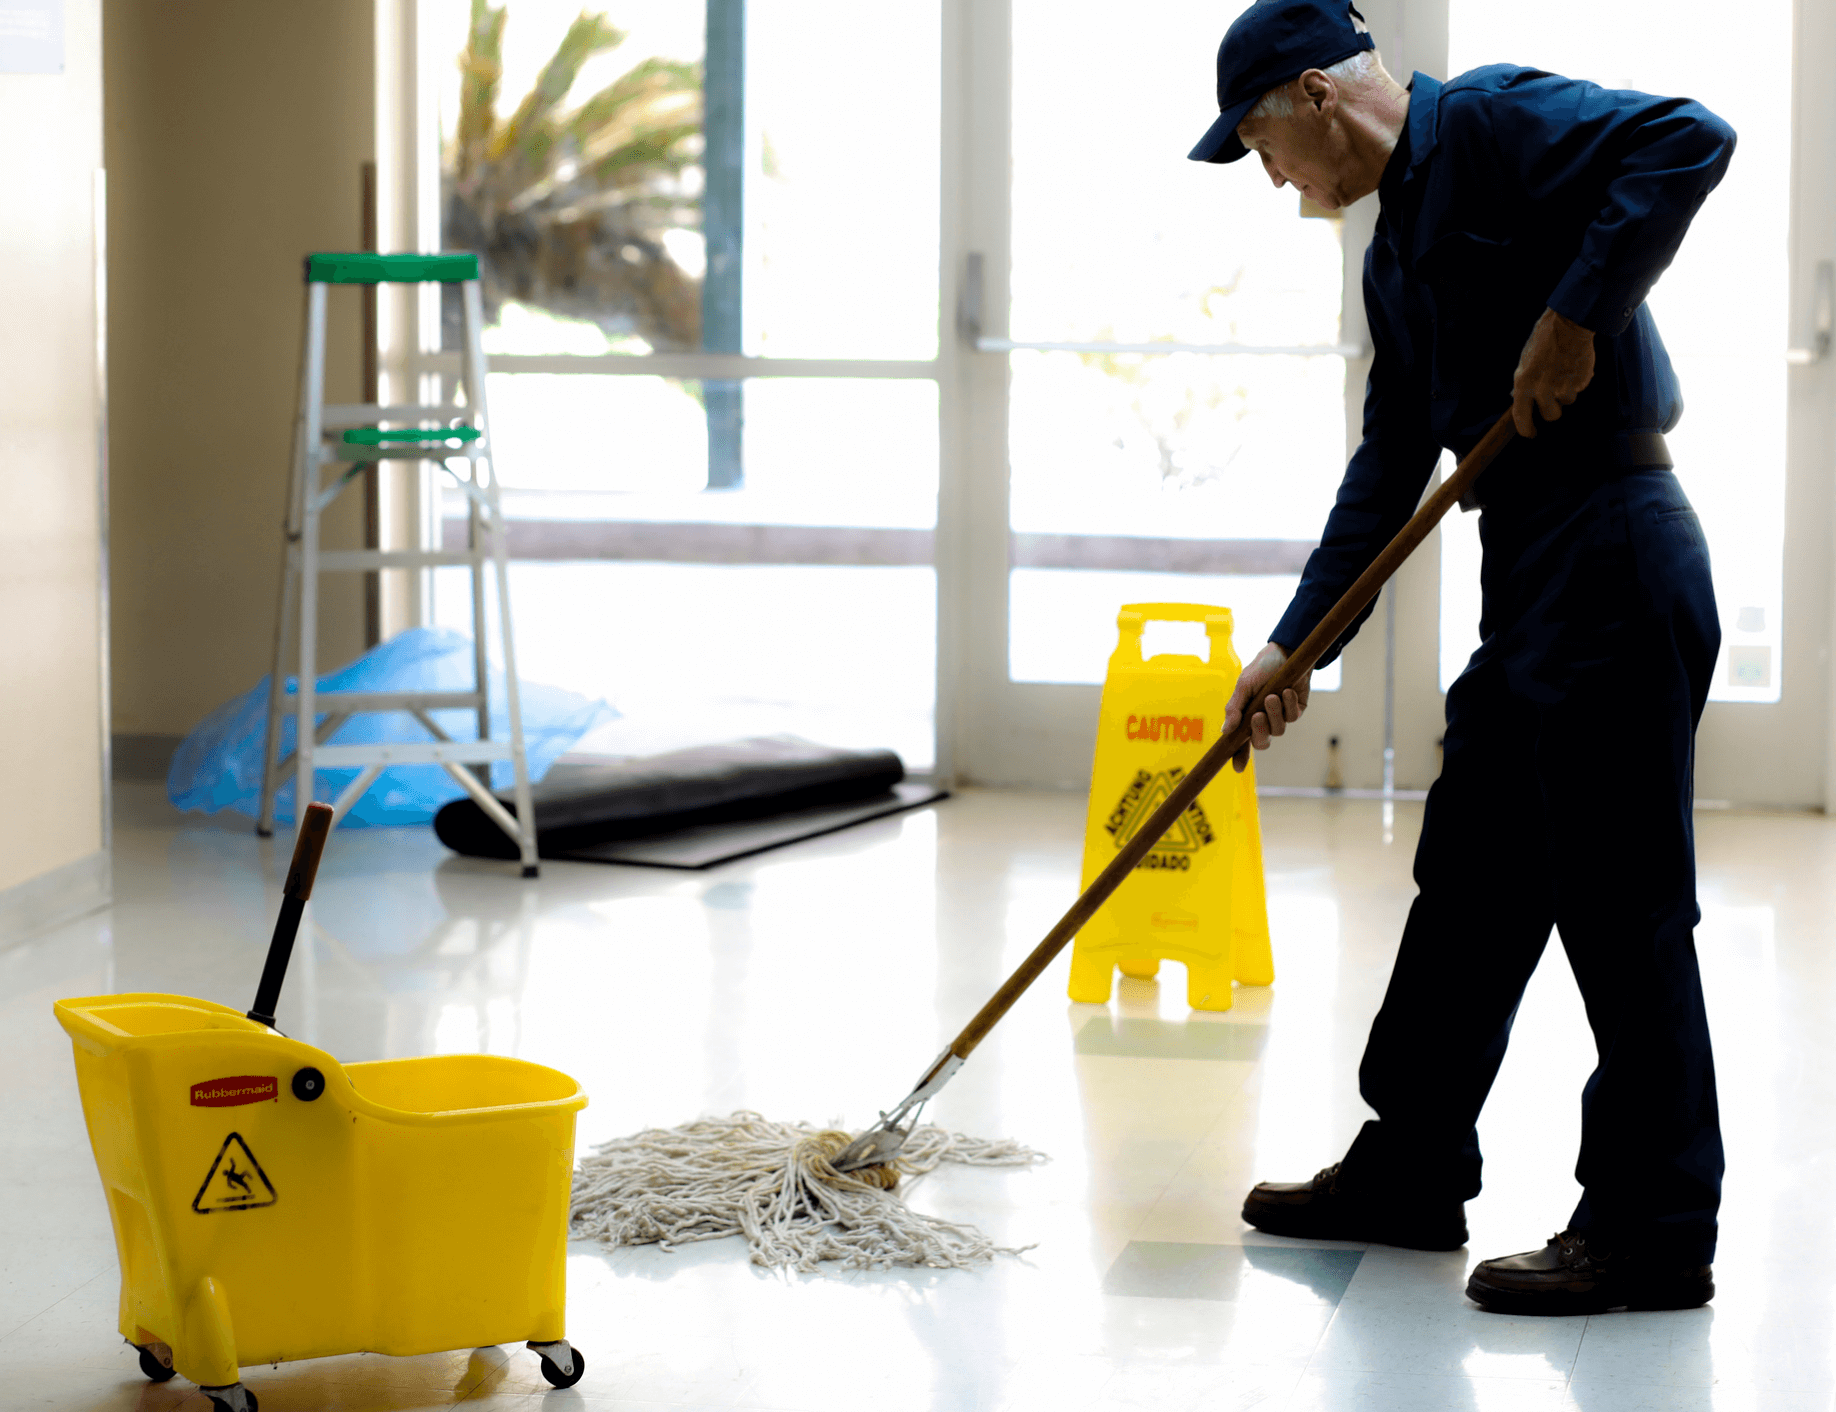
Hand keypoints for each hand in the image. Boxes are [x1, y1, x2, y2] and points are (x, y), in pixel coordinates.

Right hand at [1223, 642, 1308, 772]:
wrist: (1288, 651)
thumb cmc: (1262, 667)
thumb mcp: (1244, 685)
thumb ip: (1234, 708)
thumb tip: (1225, 731)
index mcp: (1246, 716)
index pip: (1241, 742)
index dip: (1238, 756)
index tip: (1236, 768)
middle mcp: (1263, 720)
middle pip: (1261, 742)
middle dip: (1259, 732)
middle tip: (1257, 716)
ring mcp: (1280, 717)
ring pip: (1278, 730)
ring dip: (1275, 713)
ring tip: (1273, 695)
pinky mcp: (1296, 711)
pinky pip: (1292, 718)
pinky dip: (1288, 704)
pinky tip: (1287, 690)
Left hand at [1511, 308, 1595, 437]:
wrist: (1568, 325)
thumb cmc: (1544, 341)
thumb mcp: (1525, 363)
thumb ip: (1526, 384)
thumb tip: (1525, 401)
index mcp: (1523, 384)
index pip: (1521, 417)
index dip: (1526, 429)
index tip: (1530, 433)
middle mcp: (1542, 390)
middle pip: (1550, 416)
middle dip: (1553, 409)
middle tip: (1553, 396)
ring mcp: (1563, 388)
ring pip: (1566, 401)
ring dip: (1566, 391)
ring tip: (1563, 371)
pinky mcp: (1580, 383)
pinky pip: (1579, 389)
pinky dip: (1577, 381)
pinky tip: (1573, 365)